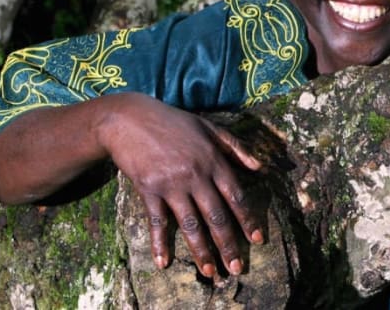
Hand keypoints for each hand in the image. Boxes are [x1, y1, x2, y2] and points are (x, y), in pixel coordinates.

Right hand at [97, 92, 263, 276]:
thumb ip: (236, 147)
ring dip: (201, 251)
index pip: (236, 196)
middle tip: (237, 268)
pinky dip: (160, 243)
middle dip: (228, 244)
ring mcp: (172, 184)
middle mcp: (196, 175)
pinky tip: (163, 262)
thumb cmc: (173, 122)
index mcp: (213, 160)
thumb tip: (260, 167)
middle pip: (216, 216)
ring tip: (210, 272)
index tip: (257, 240)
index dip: (248, 220)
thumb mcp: (209, 127)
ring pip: (191, 224)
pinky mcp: (149, 189)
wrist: (130, 118)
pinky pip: (157, 221)